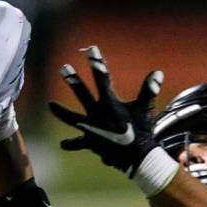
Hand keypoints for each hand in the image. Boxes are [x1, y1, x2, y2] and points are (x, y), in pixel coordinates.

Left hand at [49, 45, 162, 174]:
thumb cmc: (141, 131)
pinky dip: (71, 144)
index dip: (97, 63)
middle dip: (72, 80)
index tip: (91, 48)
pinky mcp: (90, 143)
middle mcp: (97, 114)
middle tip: (63, 67)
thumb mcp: (145, 109)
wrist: (137, 157)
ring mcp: (91, 129)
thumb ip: (149, 90)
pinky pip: (78, 144)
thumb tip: (157, 72)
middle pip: (81, 93)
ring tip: (50, 105)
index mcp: (110, 103)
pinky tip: (62, 144)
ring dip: (61, 111)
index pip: (103, 78)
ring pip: (71, 118)